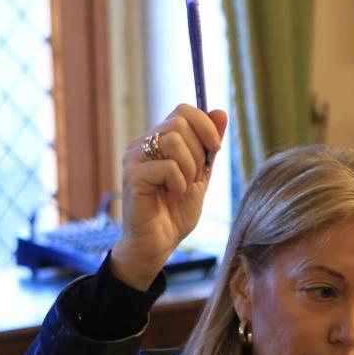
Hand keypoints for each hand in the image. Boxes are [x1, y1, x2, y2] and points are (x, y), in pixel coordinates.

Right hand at [110, 104, 227, 289]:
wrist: (159, 244)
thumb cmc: (176, 212)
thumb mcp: (201, 175)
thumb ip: (209, 146)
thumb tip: (221, 112)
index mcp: (158, 140)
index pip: (183, 110)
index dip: (206, 126)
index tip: (214, 150)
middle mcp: (142, 144)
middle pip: (179, 122)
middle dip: (199, 152)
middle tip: (194, 177)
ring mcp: (134, 159)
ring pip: (172, 140)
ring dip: (188, 167)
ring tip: (181, 188)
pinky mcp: (132, 177)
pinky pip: (167, 166)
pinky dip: (178, 184)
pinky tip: (171, 197)